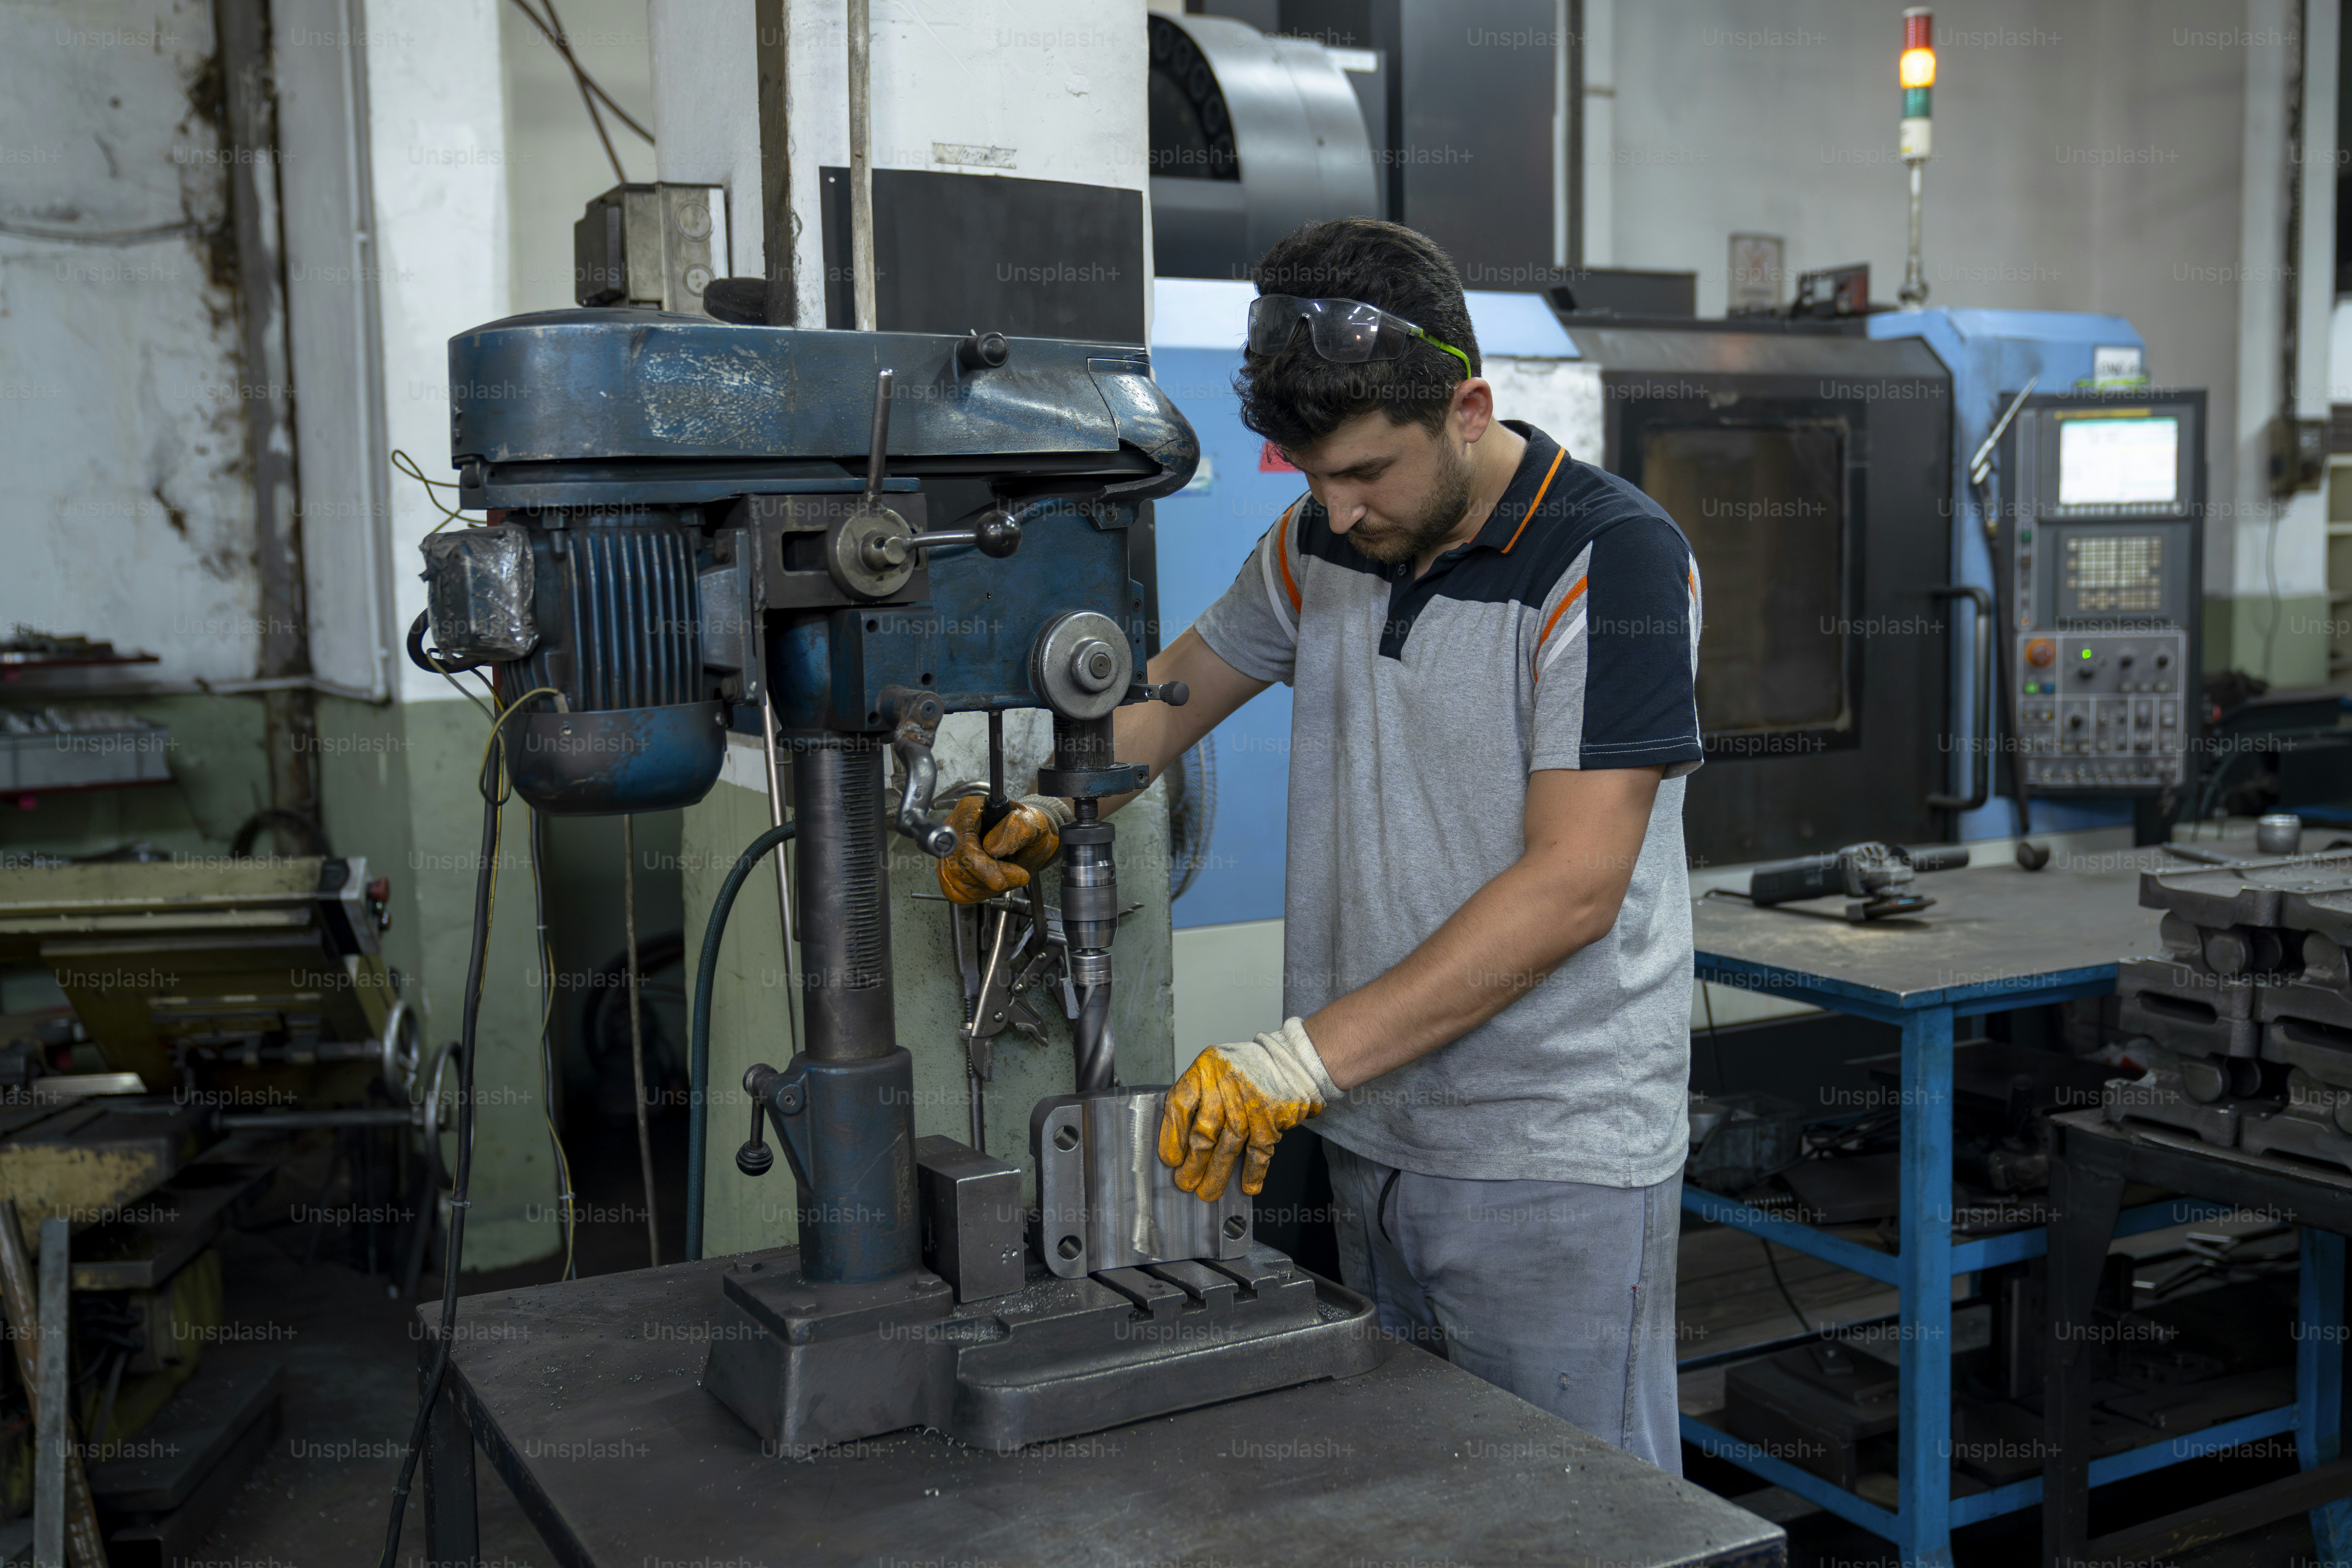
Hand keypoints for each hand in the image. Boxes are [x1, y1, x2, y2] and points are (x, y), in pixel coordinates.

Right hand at [936, 794, 1070, 903]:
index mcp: (970, 810)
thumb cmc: (1028, 826)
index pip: (961, 842)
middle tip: (1017, 876)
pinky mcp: (953, 872)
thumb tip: (993, 847)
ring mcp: (951, 851)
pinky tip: (995, 884)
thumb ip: (1017, 829)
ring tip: (1010, 877)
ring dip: (987, 887)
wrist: (1030, 840)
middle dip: (989, 878)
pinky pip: (958, 892)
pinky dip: (980, 893)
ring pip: (957, 882)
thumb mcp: (1032, 822)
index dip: (978, 864)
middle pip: (957, 865)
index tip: (999, 879)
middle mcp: (955, 829)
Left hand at [1157, 1019, 1341, 1200]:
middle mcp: (1226, 1083)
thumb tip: (1179, 1141)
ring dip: (1218, 1173)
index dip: (1172, 1135)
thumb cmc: (1244, 1070)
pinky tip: (1248, 1186)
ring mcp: (1251, 1100)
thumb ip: (1197, 1097)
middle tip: (1185, 1183)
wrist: (1290, 1059)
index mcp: (1205, 1069)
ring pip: (1230, 1144)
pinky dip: (1254, 1171)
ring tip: (1207, 1193)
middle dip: (1194, 1162)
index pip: (1181, 1103)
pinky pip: (1259, 1149)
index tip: (1170, 1160)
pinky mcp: (1273, 1115)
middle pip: (1205, 1130)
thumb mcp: (1214, 1069)